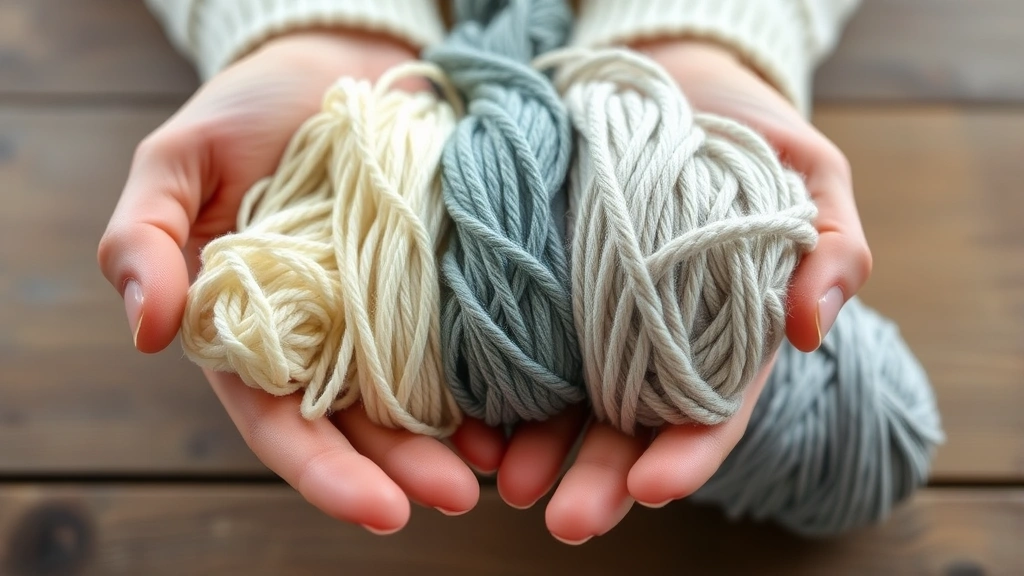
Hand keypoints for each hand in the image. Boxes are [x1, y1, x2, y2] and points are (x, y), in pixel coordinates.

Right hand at [97, 30, 505, 532]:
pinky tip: (519, 400)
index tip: (382, 511)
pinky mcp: (432, 283)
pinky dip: (487, 375)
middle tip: (459, 496)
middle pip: (361, 426)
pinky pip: (459, 338)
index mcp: (253, 334)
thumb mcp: (174, 165)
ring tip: (503, 460)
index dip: (325, 472)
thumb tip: (142, 330)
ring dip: (458, 438)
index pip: (281, 422)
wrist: (326, 70)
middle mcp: (323, 340)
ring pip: (418, 396)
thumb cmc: (240, 117)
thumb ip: (141, 241)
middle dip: (405, 469)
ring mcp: (383, 315)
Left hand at [495, 39, 871, 543]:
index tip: (654, 485)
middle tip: (565, 520)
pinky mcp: (547, 287)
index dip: (688, 454)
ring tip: (503, 483)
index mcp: (725, 335)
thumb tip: (809, 329)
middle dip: (601, 479)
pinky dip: (496, 385)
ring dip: (537, 449)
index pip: (712, 412)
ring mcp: (596, 320)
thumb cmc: (752, 137)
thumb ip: (831, 248)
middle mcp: (655, 343)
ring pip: (568, 400)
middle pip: (631, 427)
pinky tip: (472, 420)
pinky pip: (520, 341)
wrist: (674, 90)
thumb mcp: (811, 176)